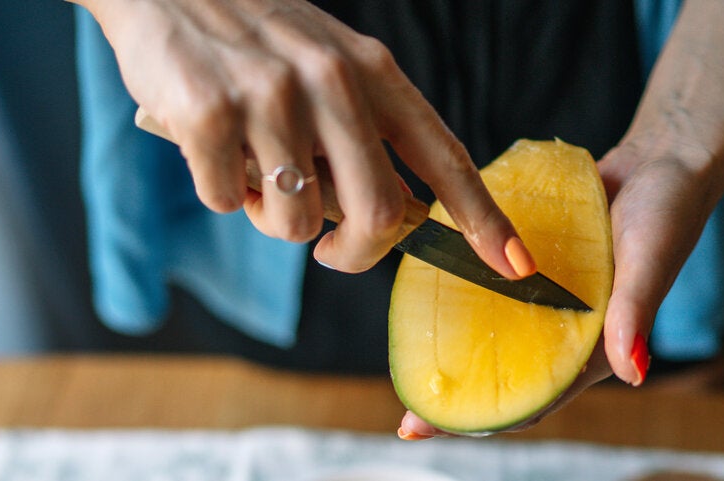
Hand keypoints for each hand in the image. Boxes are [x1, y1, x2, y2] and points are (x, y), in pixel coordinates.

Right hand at [73, 0, 531, 276]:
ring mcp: (270, 96)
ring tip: (252, 170)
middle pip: (377, 214)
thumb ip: (365, 135)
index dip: (482, 218)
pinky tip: (210, 148)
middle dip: (355, 254)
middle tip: (331, 251)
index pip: (443, 156)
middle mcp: (331, 80)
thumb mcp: (329, 65)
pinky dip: (220, 192)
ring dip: (272, 219)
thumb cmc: (256, 38)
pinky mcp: (208, 114)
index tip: (516, 264)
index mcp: (372, 71)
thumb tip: (391, 218)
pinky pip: (226, 202)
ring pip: (296, 222)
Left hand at [397, 133, 722, 439]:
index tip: (420, 426)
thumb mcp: (650, 261)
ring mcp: (551, 298)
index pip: (532, 398)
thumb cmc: (668, 211)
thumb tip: (633, 372)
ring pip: (497, 332)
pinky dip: (468, 293)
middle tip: (404, 400)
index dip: (480, 420)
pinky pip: (498, 287)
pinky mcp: (538, 266)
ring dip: (457, 343)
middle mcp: (567, 330)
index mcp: (595, 347)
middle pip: (505, 374)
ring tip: (409, 348)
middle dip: (458, 391)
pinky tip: (430, 289)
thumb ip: (635, 314)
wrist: (665, 157)